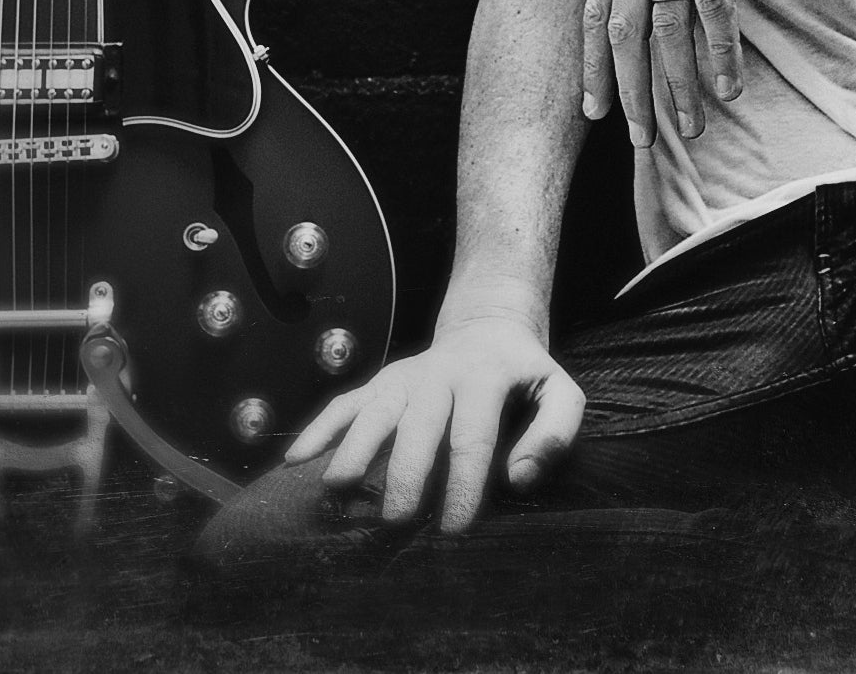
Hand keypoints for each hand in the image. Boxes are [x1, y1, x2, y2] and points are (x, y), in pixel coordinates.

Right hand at [284, 313, 584, 532]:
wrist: (488, 327)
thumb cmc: (526, 376)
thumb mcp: (560, 393)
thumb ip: (555, 433)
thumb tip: (520, 477)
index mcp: (485, 378)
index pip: (473, 436)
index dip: (464, 483)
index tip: (456, 528)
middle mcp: (438, 375)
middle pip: (418, 426)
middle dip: (405, 473)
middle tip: (395, 520)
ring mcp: (403, 377)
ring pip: (374, 410)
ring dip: (353, 448)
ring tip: (336, 488)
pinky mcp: (380, 383)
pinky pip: (345, 403)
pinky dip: (319, 429)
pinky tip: (295, 461)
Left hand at [579, 0, 796, 146]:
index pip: (594, 12)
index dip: (591, 66)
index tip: (595, 114)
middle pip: (623, 32)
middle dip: (630, 93)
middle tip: (644, 143)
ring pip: (664, 26)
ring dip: (676, 85)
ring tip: (691, 129)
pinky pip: (713, 3)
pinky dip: (718, 50)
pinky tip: (729, 86)